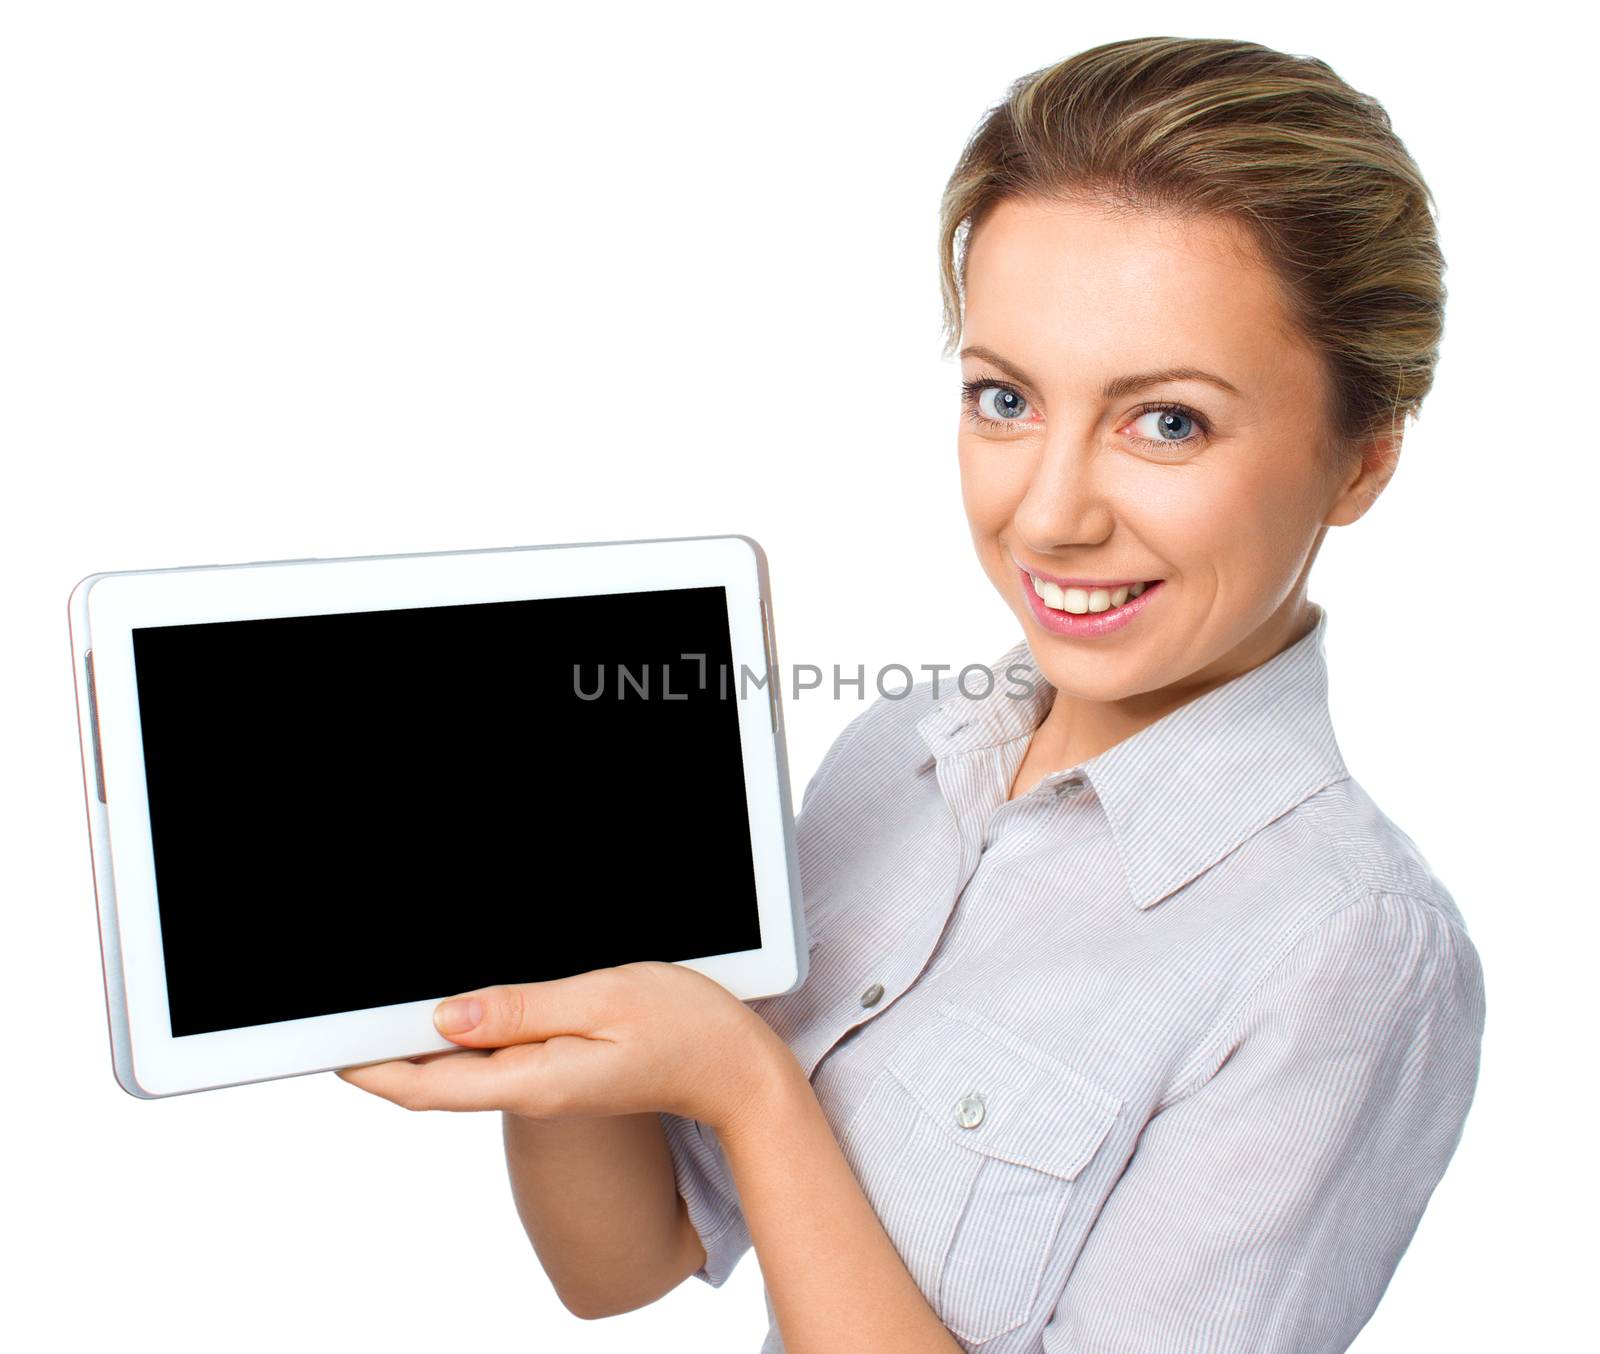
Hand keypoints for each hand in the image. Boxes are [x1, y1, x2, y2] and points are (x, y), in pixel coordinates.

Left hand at [335, 960, 790, 1133]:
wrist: (736, 1068)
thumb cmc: (685, 1027)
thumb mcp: (602, 998)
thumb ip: (521, 1009)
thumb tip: (445, 1017)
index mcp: (535, 1080)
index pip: (427, 1085)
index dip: (370, 1066)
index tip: (331, 1041)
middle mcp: (532, 1089)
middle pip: (434, 1080)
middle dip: (382, 1052)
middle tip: (342, 1013)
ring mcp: (545, 1082)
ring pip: (462, 1067)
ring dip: (420, 1040)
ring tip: (385, 1002)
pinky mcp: (559, 1069)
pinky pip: (495, 1057)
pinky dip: (463, 1033)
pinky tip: (457, 1006)